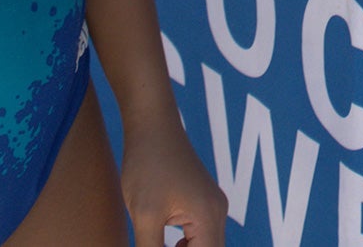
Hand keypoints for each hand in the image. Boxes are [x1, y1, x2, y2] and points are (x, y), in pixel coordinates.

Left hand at [118, 115, 225, 246]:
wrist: (152, 126)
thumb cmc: (147, 164)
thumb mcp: (144, 215)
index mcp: (208, 217)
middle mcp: (217, 211)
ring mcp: (212, 204)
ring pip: (206, 245)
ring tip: (157, 246)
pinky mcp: (202, 200)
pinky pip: (201, 233)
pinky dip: (187, 245)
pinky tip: (165, 243)